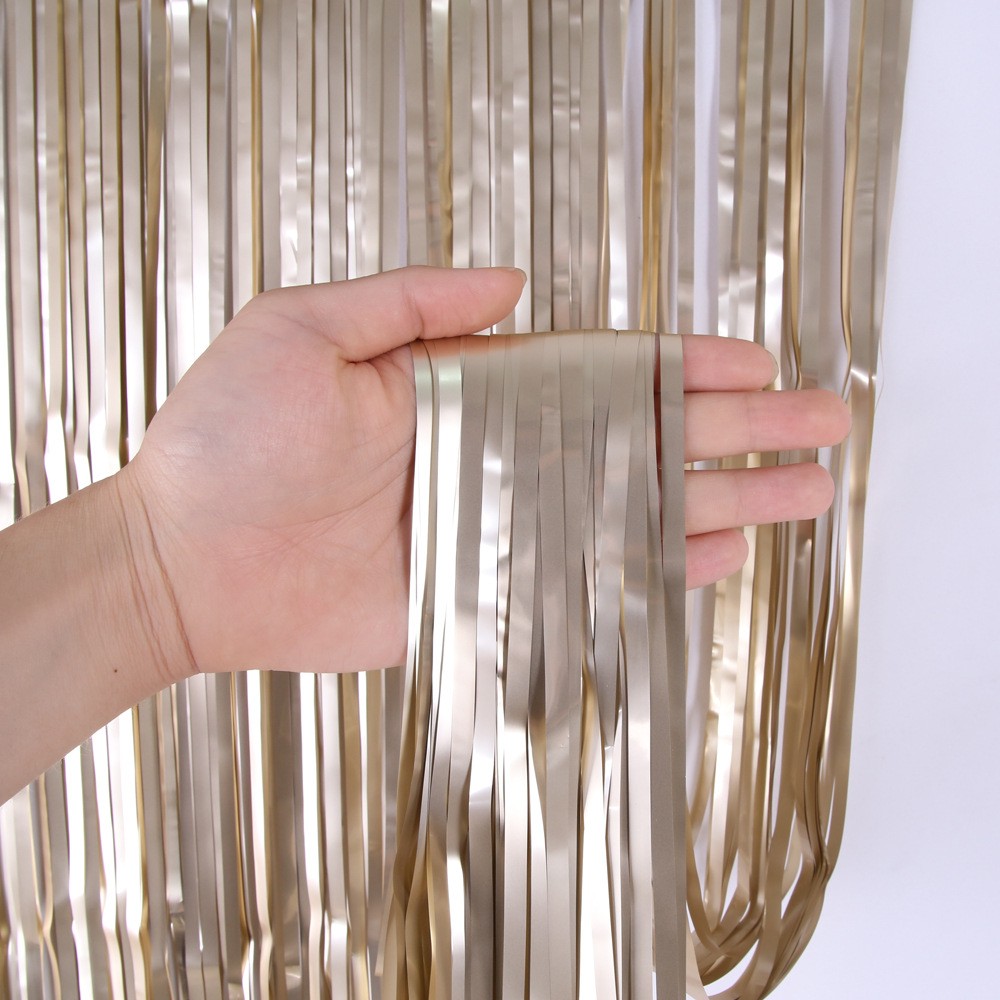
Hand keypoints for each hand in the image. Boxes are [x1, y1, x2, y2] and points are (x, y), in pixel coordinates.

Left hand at [121, 266, 848, 679]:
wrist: (183, 560)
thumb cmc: (227, 439)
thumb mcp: (303, 329)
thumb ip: (410, 300)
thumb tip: (512, 284)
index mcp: (469, 390)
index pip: (603, 374)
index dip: (681, 367)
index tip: (756, 361)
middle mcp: (497, 459)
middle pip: (642, 442)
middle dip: (735, 433)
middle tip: (821, 429)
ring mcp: (494, 531)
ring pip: (630, 515)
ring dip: (719, 505)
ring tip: (802, 497)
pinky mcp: (477, 600)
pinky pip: (580, 590)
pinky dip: (648, 579)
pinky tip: (711, 562)